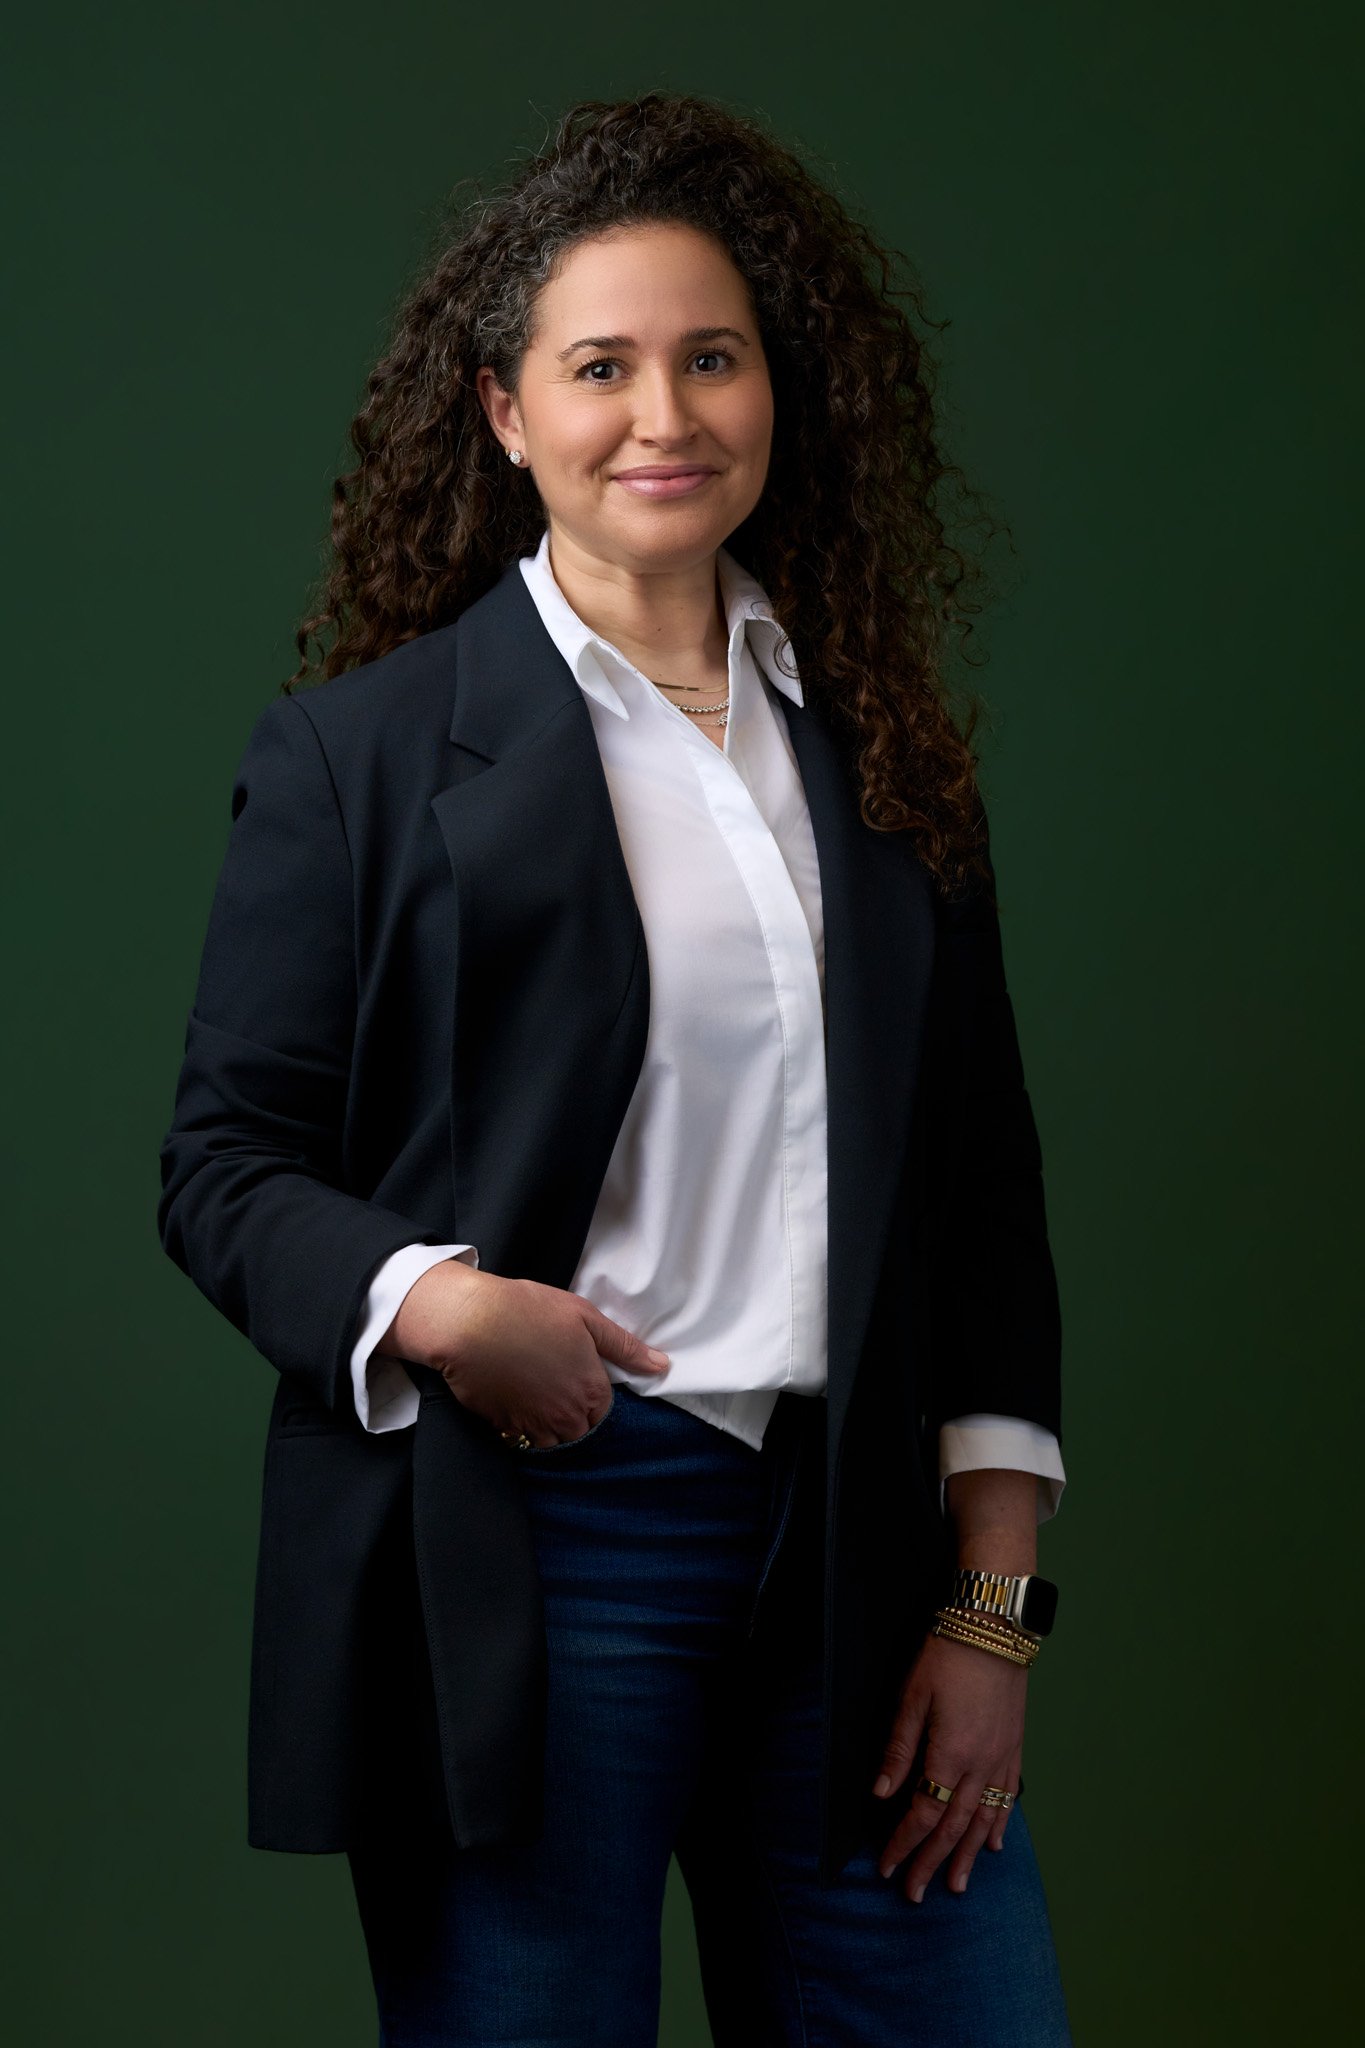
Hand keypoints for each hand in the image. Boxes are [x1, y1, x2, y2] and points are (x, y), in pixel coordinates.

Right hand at [383, 1261, 670, 1446]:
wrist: (468, 1323)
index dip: (593, 1397)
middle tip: (556, 1387)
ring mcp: (533, 1425)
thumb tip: (662, 1366)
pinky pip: (520, 1438)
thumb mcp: (584, 1317)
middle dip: (574, 1418)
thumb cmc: (527, 1311)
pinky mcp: (502, 1426)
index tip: (579, 1379)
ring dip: (549, 1428)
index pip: (604, 1414)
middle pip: (580, 1433)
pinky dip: (520, 1426)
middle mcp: (565, 1416)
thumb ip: (624, 1347)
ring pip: (551, 1443)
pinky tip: (513, 1399)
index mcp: (590, 1390)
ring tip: (536, 1396)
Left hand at [870, 1628, 1027, 1902]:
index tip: (887, 1867)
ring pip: (983, 1820)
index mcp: (950, 1755)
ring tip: (956, 1886)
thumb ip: (899, 1749)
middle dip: (931, 1861)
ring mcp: (1001, 1758)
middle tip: (915, 1893)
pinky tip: (993, 1845)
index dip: (904, 1844)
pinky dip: (1000, 1825)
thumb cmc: (946, 1657)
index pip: (924, 1814)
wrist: (993, 1628)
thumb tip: (882, 1794)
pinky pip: (1007, 1798)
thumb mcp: (912, 1698)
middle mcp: (979, 1765)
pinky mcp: (1014, 1747)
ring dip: (966, 1856)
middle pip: (953, 1827)